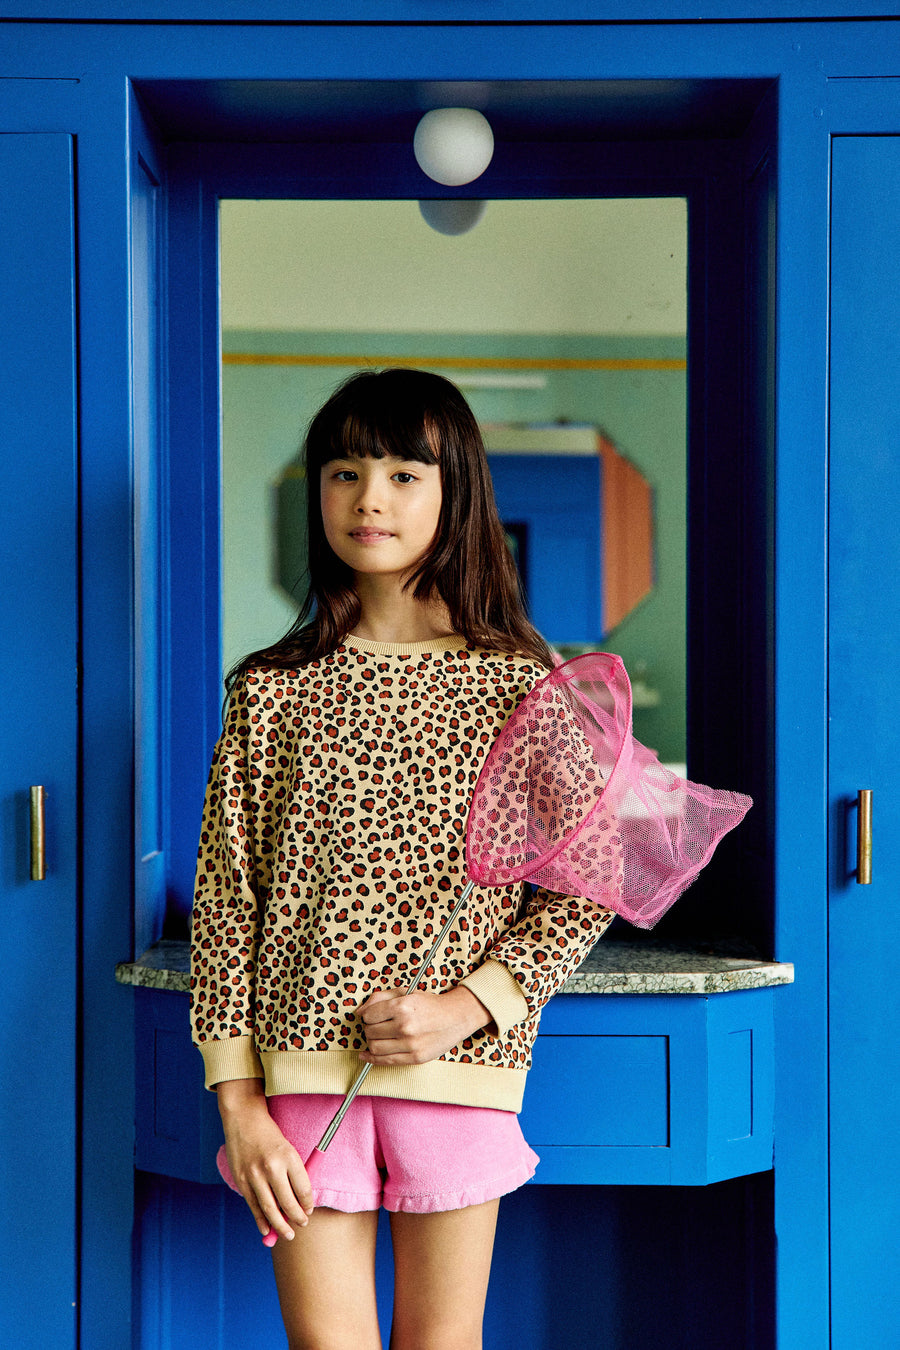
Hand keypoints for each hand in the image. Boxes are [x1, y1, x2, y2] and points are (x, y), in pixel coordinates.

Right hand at [216, 1079, 314, 1241]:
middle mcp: (272, 1167)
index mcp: (289, 1156)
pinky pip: (253, 1206)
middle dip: (297, 1218)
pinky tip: (267, 1229)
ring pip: (270, 1209)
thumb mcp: (287, 1148)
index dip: (308, 1204)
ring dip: (280, 1225)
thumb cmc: (269, 1135)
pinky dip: (261, 1220)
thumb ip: (292, 1173)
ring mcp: (254, 1175)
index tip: (309, 1210)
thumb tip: (299, 1201)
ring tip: (289, 1234)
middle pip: (288, 1202)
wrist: (243, 1118)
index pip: (303, 1189)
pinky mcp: (241, 1180)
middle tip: (302, 1223)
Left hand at [358, 985, 489, 1066]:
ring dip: (371, 1042)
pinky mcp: (415, 1057)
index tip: (370, 1016)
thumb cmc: (430, 1004)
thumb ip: (380, 997)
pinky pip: (386, 1061)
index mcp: (402, 1006)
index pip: (369, 1015)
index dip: (367, 1016)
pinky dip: (371, 1059)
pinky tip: (366, 1055)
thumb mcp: (406, 992)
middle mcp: (405, 1025)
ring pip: (375, 1047)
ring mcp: (410, 1043)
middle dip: (368, 1029)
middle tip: (375, 1026)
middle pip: (370, 1032)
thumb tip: (360, 1011)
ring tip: (377, 1037)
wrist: (456, 1017)